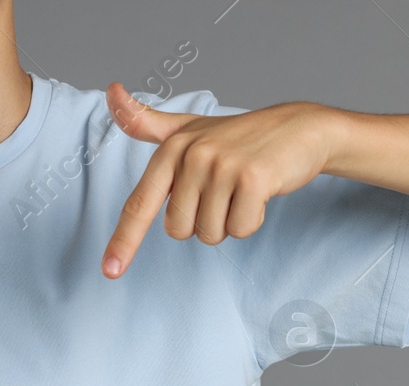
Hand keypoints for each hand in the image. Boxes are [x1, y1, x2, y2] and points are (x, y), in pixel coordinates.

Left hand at [102, 81, 333, 277]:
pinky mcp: (252, 178)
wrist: (300, 128)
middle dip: (203, 223)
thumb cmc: (239, 136)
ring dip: (229, 222)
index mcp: (171, 148)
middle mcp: (192, 154)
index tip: (109, 271)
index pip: (139, 203)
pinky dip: (252, 220)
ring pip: (211, 233)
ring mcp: (222, 165)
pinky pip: (240, 229)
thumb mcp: (190, 127)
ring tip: (242, 190)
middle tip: (223, 193)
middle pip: (180, 230)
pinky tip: (260, 193)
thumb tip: (110, 91)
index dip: (123, 241)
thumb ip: (147, 121)